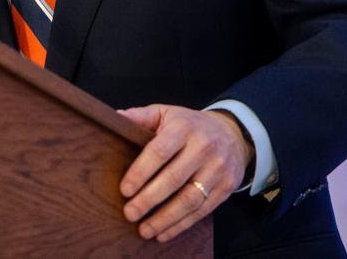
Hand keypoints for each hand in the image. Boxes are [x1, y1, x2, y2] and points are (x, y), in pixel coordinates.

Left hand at [116, 104, 252, 241]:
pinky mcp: (227, 187)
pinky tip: (164, 233)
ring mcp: (217, 169)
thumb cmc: (189, 125)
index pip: (159, 152)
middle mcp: (203, 147)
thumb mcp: (165, 113)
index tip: (124, 190)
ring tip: (144, 229)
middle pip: (173, 179)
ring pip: (189, 199)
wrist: (232, 133)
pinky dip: (181, 225)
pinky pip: (202, 210)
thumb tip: (114, 119)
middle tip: (129, 213)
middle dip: (148, 200)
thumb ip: (140, 117)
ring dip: (165, 218)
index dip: (140, 172)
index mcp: (183, 128)